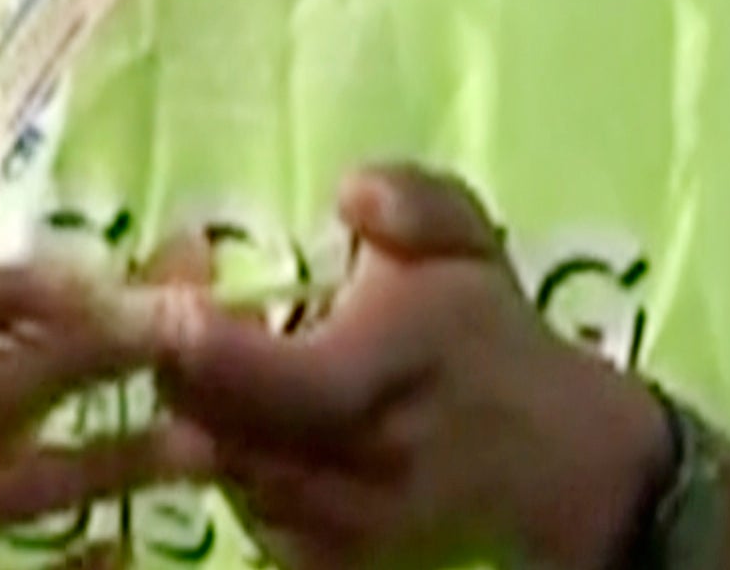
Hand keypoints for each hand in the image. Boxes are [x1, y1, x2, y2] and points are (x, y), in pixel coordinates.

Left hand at [147, 167, 670, 569]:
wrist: (551, 462)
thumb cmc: (488, 336)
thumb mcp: (467, 240)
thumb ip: (415, 201)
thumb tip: (352, 195)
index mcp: (380, 375)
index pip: (259, 375)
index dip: (192, 327)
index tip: (187, 274)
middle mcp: (352, 465)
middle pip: (209, 421)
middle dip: (178, 356)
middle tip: (189, 298)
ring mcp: (335, 526)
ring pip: (218, 465)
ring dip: (204, 408)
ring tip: (232, 351)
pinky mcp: (327, 562)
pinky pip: (245, 507)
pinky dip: (237, 458)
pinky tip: (265, 415)